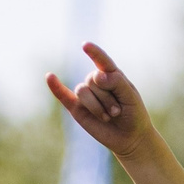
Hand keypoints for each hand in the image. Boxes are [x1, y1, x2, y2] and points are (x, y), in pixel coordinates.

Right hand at [48, 44, 158, 160]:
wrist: (129, 137)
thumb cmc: (133, 114)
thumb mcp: (130, 96)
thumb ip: (116, 82)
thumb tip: (96, 75)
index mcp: (111, 74)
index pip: (102, 61)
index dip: (94, 53)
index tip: (85, 46)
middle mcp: (96, 81)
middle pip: (93, 79)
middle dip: (107, 97)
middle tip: (118, 111)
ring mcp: (86, 95)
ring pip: (83, 91)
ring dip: (97, 106)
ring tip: (109, 116)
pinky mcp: (76, 108)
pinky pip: (63, 95)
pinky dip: (55, 86)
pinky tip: (49, 76)